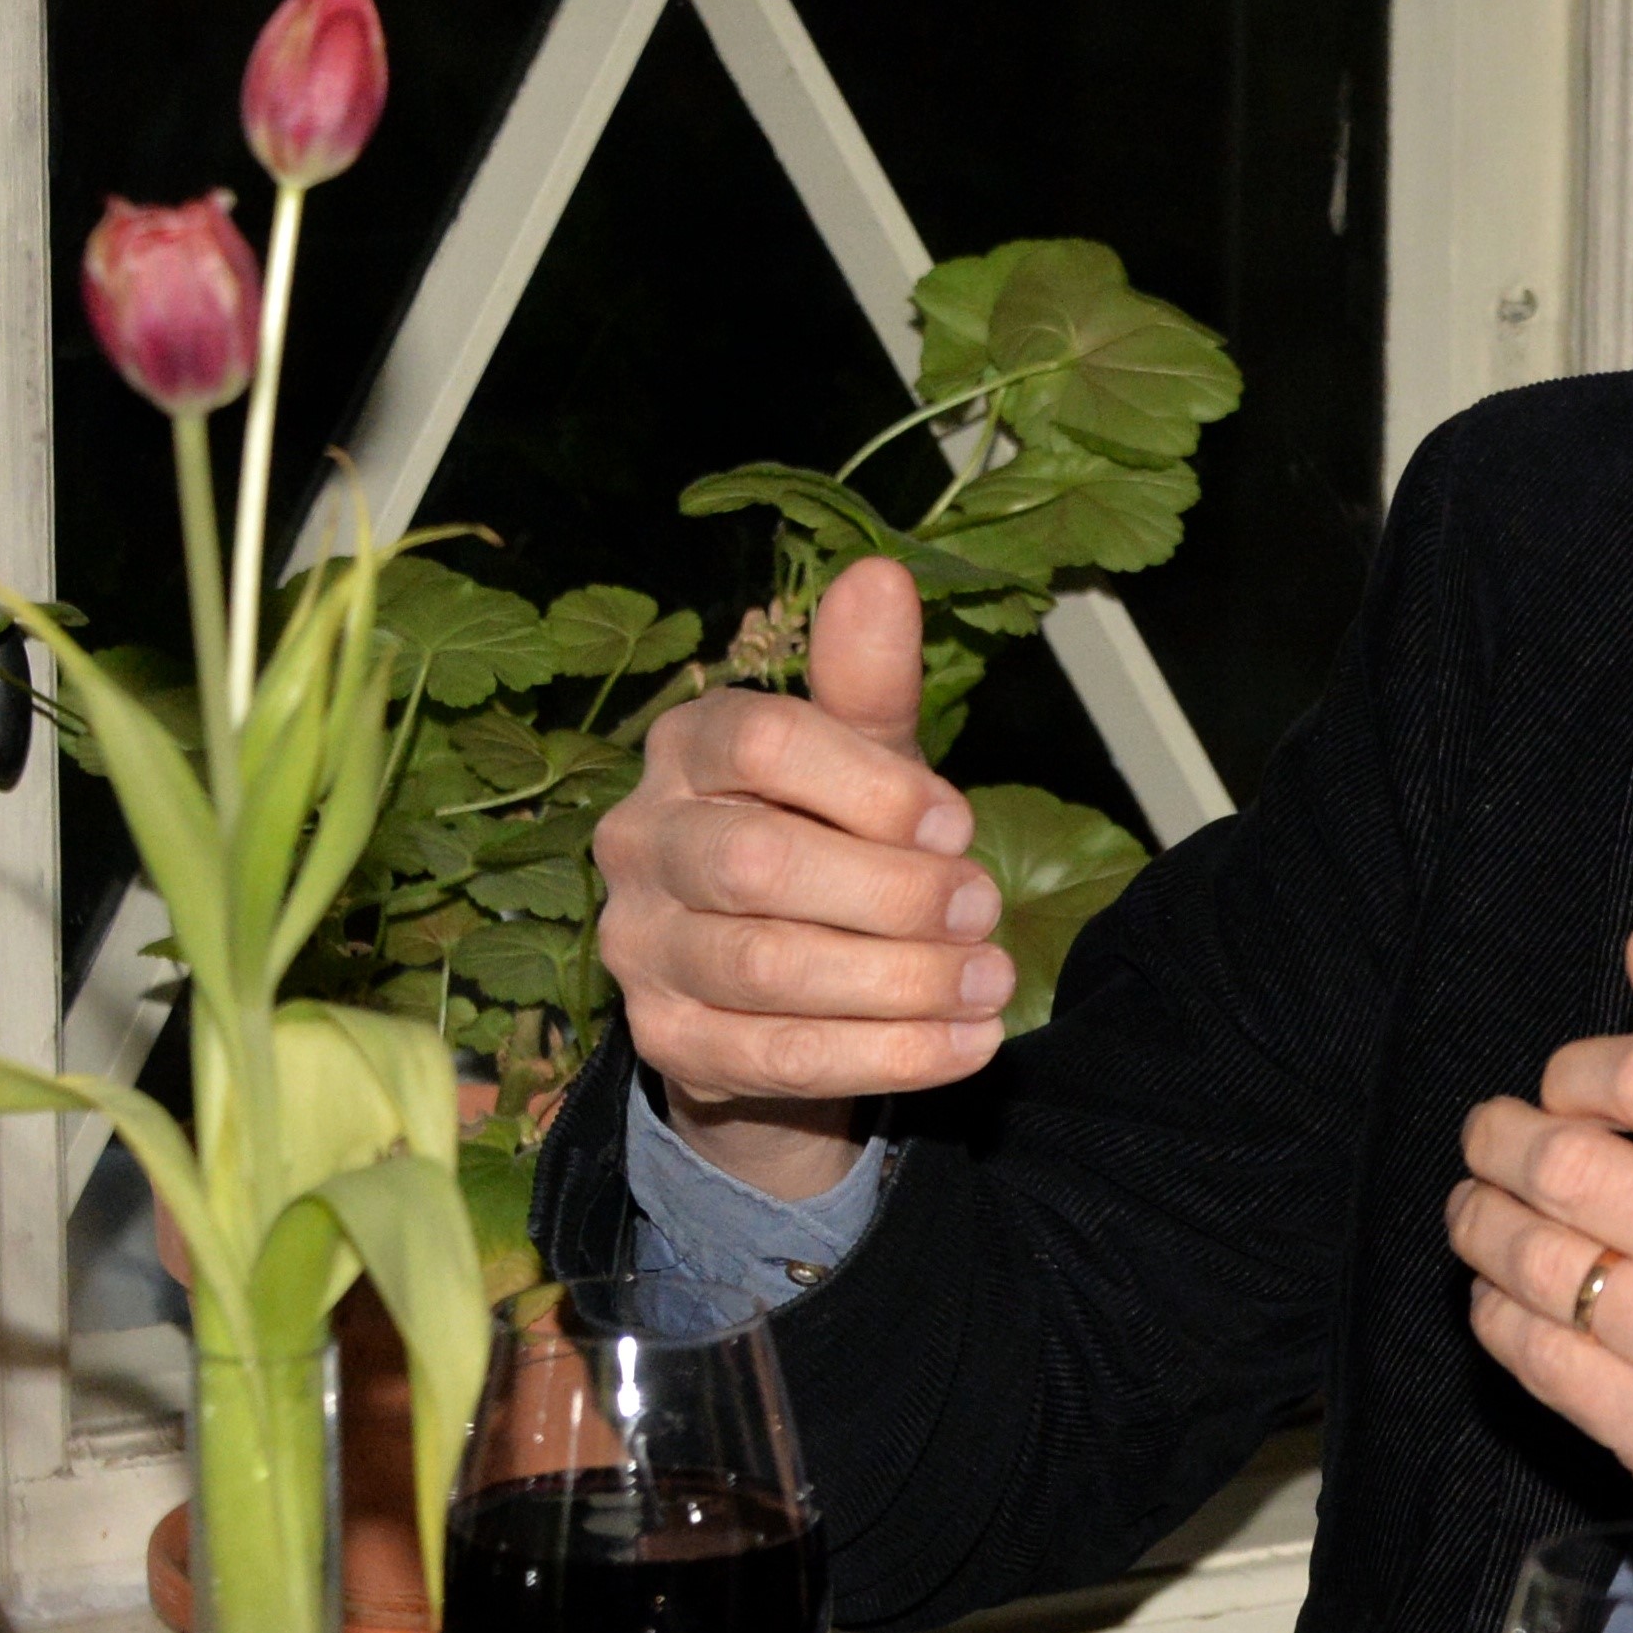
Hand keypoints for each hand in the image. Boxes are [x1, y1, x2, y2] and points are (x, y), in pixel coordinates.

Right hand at [593, 555, 1008, 1199]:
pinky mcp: (669, 1043)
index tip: (958, 827)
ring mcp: (640, 948)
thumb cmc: (831, 843)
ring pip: (765, 969)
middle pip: (756, 865)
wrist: (782, 989)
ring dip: (900, 982)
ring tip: (993, 981)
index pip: (759, 744)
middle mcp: (639, 843)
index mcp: (687, 751)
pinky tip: (969, 1044)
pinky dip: (888, 1055)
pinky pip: (777, 1057)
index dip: (872, 788)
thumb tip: (882, 575)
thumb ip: (870, 682)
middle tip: (988, 911)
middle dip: (891, 894)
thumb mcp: (863, 761)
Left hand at [1450, 922, 1632, 1632]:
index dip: (1575, 1070)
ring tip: (1481, 1208)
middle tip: (1493, 1137)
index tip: (1567, 1087)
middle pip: (1570, 1167)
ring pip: (1536, 1263)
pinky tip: (1509, 1292)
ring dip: (1480, 1223)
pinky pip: (1534, 1357)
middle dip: (1502, 1140)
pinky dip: (1497, 1311)